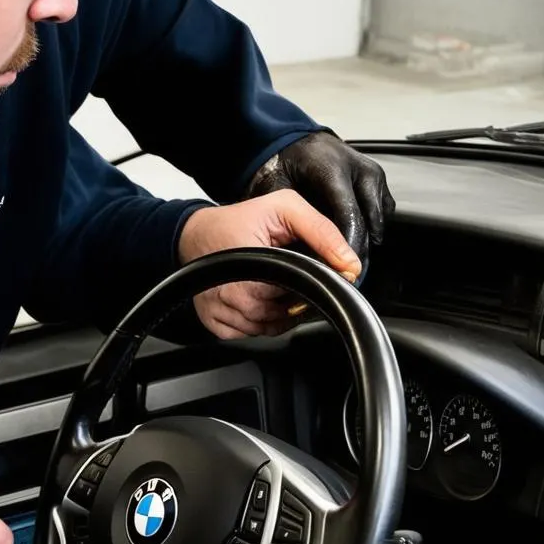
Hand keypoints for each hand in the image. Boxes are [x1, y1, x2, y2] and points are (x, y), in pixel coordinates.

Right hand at [178, 189, 361, 339]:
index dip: (310, 284)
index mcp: (253, 270)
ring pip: (267, 328)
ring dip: (276, 312)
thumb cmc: (236, 221)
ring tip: (270, 284)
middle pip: (284, 314)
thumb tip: (349, 265)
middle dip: (293, 297)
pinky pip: (248, 334)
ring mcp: (221, 313)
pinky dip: (256, 321)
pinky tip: (255, 299)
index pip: (300, 294)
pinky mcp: (214, 323)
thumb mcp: (285, 208)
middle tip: (285, 274)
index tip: (307, 272)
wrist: (195, 233)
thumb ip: (322, 232)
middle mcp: (233, 297)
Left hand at [247, 132, 395, 266]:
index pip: (349, 215)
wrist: (301, 143)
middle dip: (358, 251)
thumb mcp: (279, 191)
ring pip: (378, 220)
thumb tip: (300, 255)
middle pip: (368, 220)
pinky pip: (382, 214)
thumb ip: (293, 219)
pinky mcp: (379, 182)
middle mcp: (358, 170)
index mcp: (332, 169)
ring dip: (365, 243)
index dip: (347, 246)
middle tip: (345, 276)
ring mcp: (372, 175)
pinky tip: (352, 242)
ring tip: (346, 263)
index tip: (342, 269)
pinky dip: (370, 231)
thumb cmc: (288, 166)